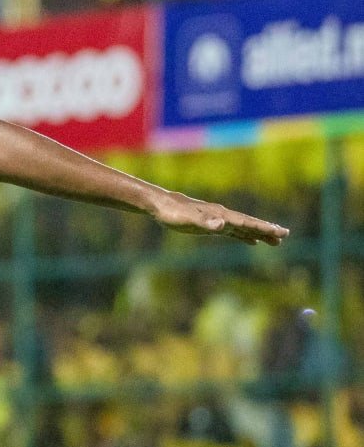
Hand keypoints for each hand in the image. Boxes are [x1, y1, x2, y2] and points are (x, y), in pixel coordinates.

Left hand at [152, 191, 288, 245]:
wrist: (160, 205)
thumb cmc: (173, 213)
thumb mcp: (188, 220)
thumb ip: (206, 222)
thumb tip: (223, 225)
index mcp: (221, 215)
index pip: (247, 222)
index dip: (264, 228)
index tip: (281, 232)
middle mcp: (222, 216)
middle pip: (249, 224)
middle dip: (267, 230)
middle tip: (286, 234)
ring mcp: (218, 220)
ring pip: (244, 228)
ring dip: (259, 234)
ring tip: (275, 240)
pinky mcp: (210, 224)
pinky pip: (233, 231)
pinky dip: (245, 236)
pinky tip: (251, 241)